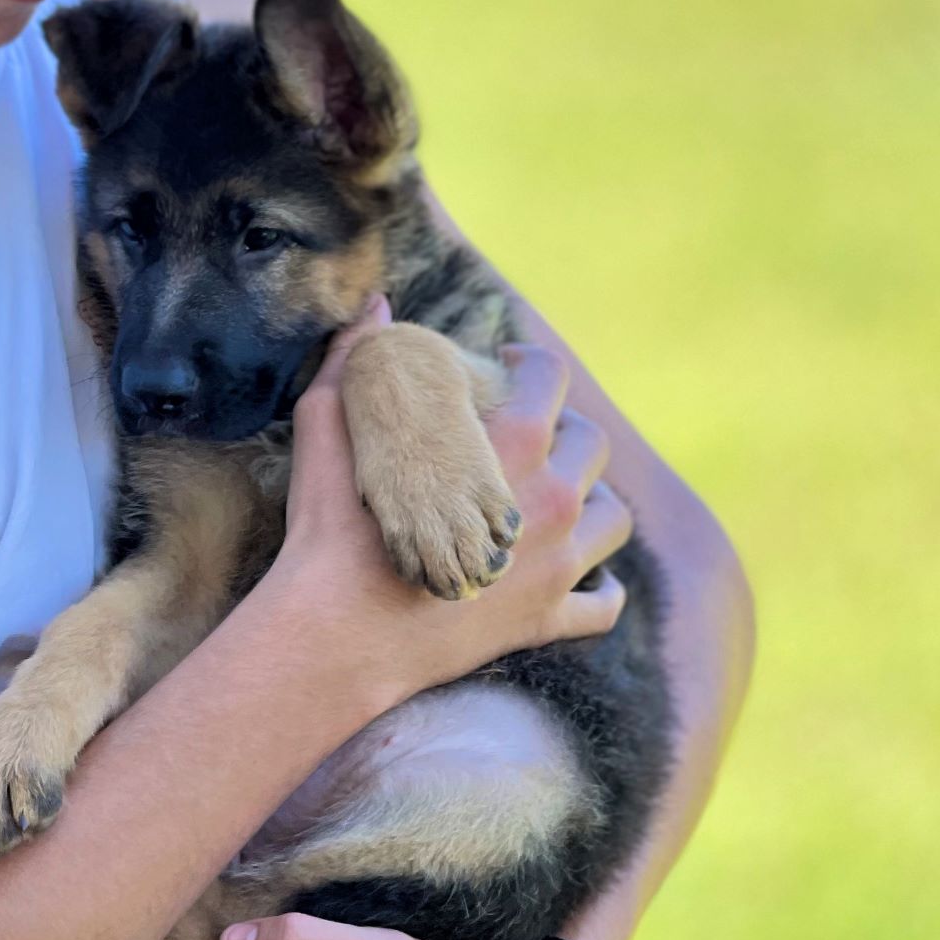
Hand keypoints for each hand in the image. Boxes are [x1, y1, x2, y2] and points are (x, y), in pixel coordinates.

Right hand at [265, 309, 631, 712]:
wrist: (336, 633)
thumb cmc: (330, 527)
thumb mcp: (326, 423)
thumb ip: (353, 358)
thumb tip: (375, 306)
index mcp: (509, 442)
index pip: (551, 378)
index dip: (532, 363)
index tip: (512, 366)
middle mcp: (550, 499)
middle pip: (592, 446)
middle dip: (566, 433)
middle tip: (535, 437)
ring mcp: (556, 564)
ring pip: (612, 519)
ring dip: (594, 504)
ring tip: (561, 502)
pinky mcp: (547, 620)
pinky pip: (604, 603)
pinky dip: (600, 589)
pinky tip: (585, 579)